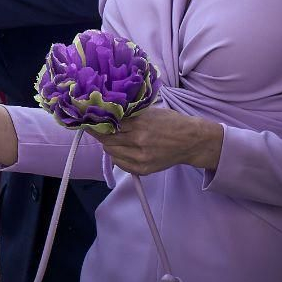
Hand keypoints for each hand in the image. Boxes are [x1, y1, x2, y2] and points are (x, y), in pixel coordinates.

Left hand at [95, 107, 222, 175]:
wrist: (191, 141)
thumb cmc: (171, 122)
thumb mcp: (149, 112)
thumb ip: (129, 115)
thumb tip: (106, 113)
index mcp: (139, 124)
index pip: (108, 124)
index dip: (98, 121)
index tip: (90, 118)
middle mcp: (138, 142)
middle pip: (106, 140)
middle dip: (100, 134)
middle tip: (97, 128)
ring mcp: (140, 158)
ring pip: (111, 152)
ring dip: (108, 145)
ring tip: (112, 138)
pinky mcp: (143, 169)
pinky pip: (120, 164)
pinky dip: (117, 156)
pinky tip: (122, 149)